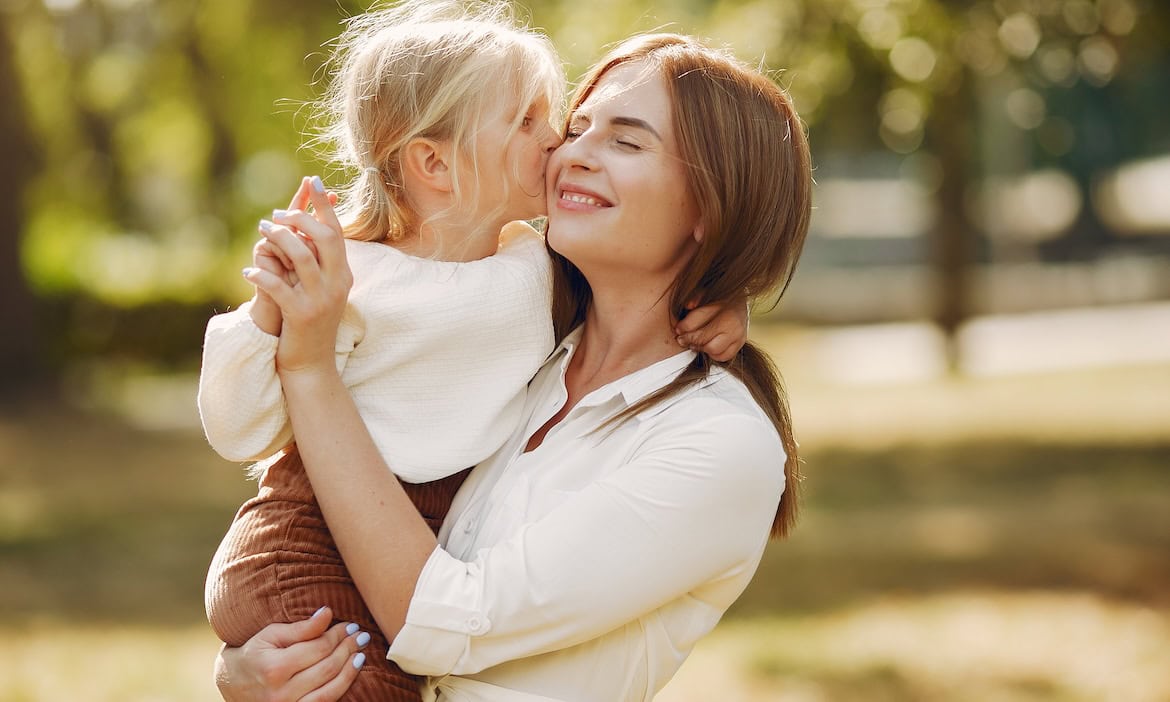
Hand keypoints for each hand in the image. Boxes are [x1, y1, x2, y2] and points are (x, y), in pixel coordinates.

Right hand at [215, 606, 366, 701]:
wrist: (232, 684)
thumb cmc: (254, 653)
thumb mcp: (271, 634)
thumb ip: (301, 628)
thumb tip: (327, 613)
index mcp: (273, 668)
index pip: (317, 649)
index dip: (337, 635)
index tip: (349, 625)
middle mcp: (280, 693)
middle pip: (326, 668)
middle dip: (347, 649)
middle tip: (360, 636)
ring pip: (330, 690)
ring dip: (350, 670)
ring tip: (360, 654)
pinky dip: (341, 688)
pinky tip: (350, 673)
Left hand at [249, 179, 338, 335]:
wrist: (312, 363)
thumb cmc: (311, 323)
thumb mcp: (320, 290)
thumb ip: (318, 263)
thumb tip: (305, 230)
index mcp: (343, 275)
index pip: (336, 232)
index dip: (324, 205)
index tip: (313, 181)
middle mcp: (337, 284)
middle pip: (323, 238)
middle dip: (299, 219)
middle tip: (278, 215)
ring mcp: (321, 299)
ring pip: (302, 257)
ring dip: (279, 239)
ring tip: (262, 231)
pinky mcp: (301, 315)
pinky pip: (279, 287)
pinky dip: (261, 276)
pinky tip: (247, 272)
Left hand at [674, 295, 748, 362]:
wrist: (739, 302)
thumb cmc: (719, 298)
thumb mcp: (708, 292)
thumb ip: (697, 296)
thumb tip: (688, 305)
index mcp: (723, 305)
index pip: (699, 319)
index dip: (684, 326)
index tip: (677, 329)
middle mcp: (732, 321)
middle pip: (704, 337)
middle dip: (689, 339)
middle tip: (681, 339)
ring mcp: (738, 334)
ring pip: (713, 349)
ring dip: (700, 347)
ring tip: (693, 343)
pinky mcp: (740, 343)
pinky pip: (723, 356)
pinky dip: (712, 354)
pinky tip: (706, 346)